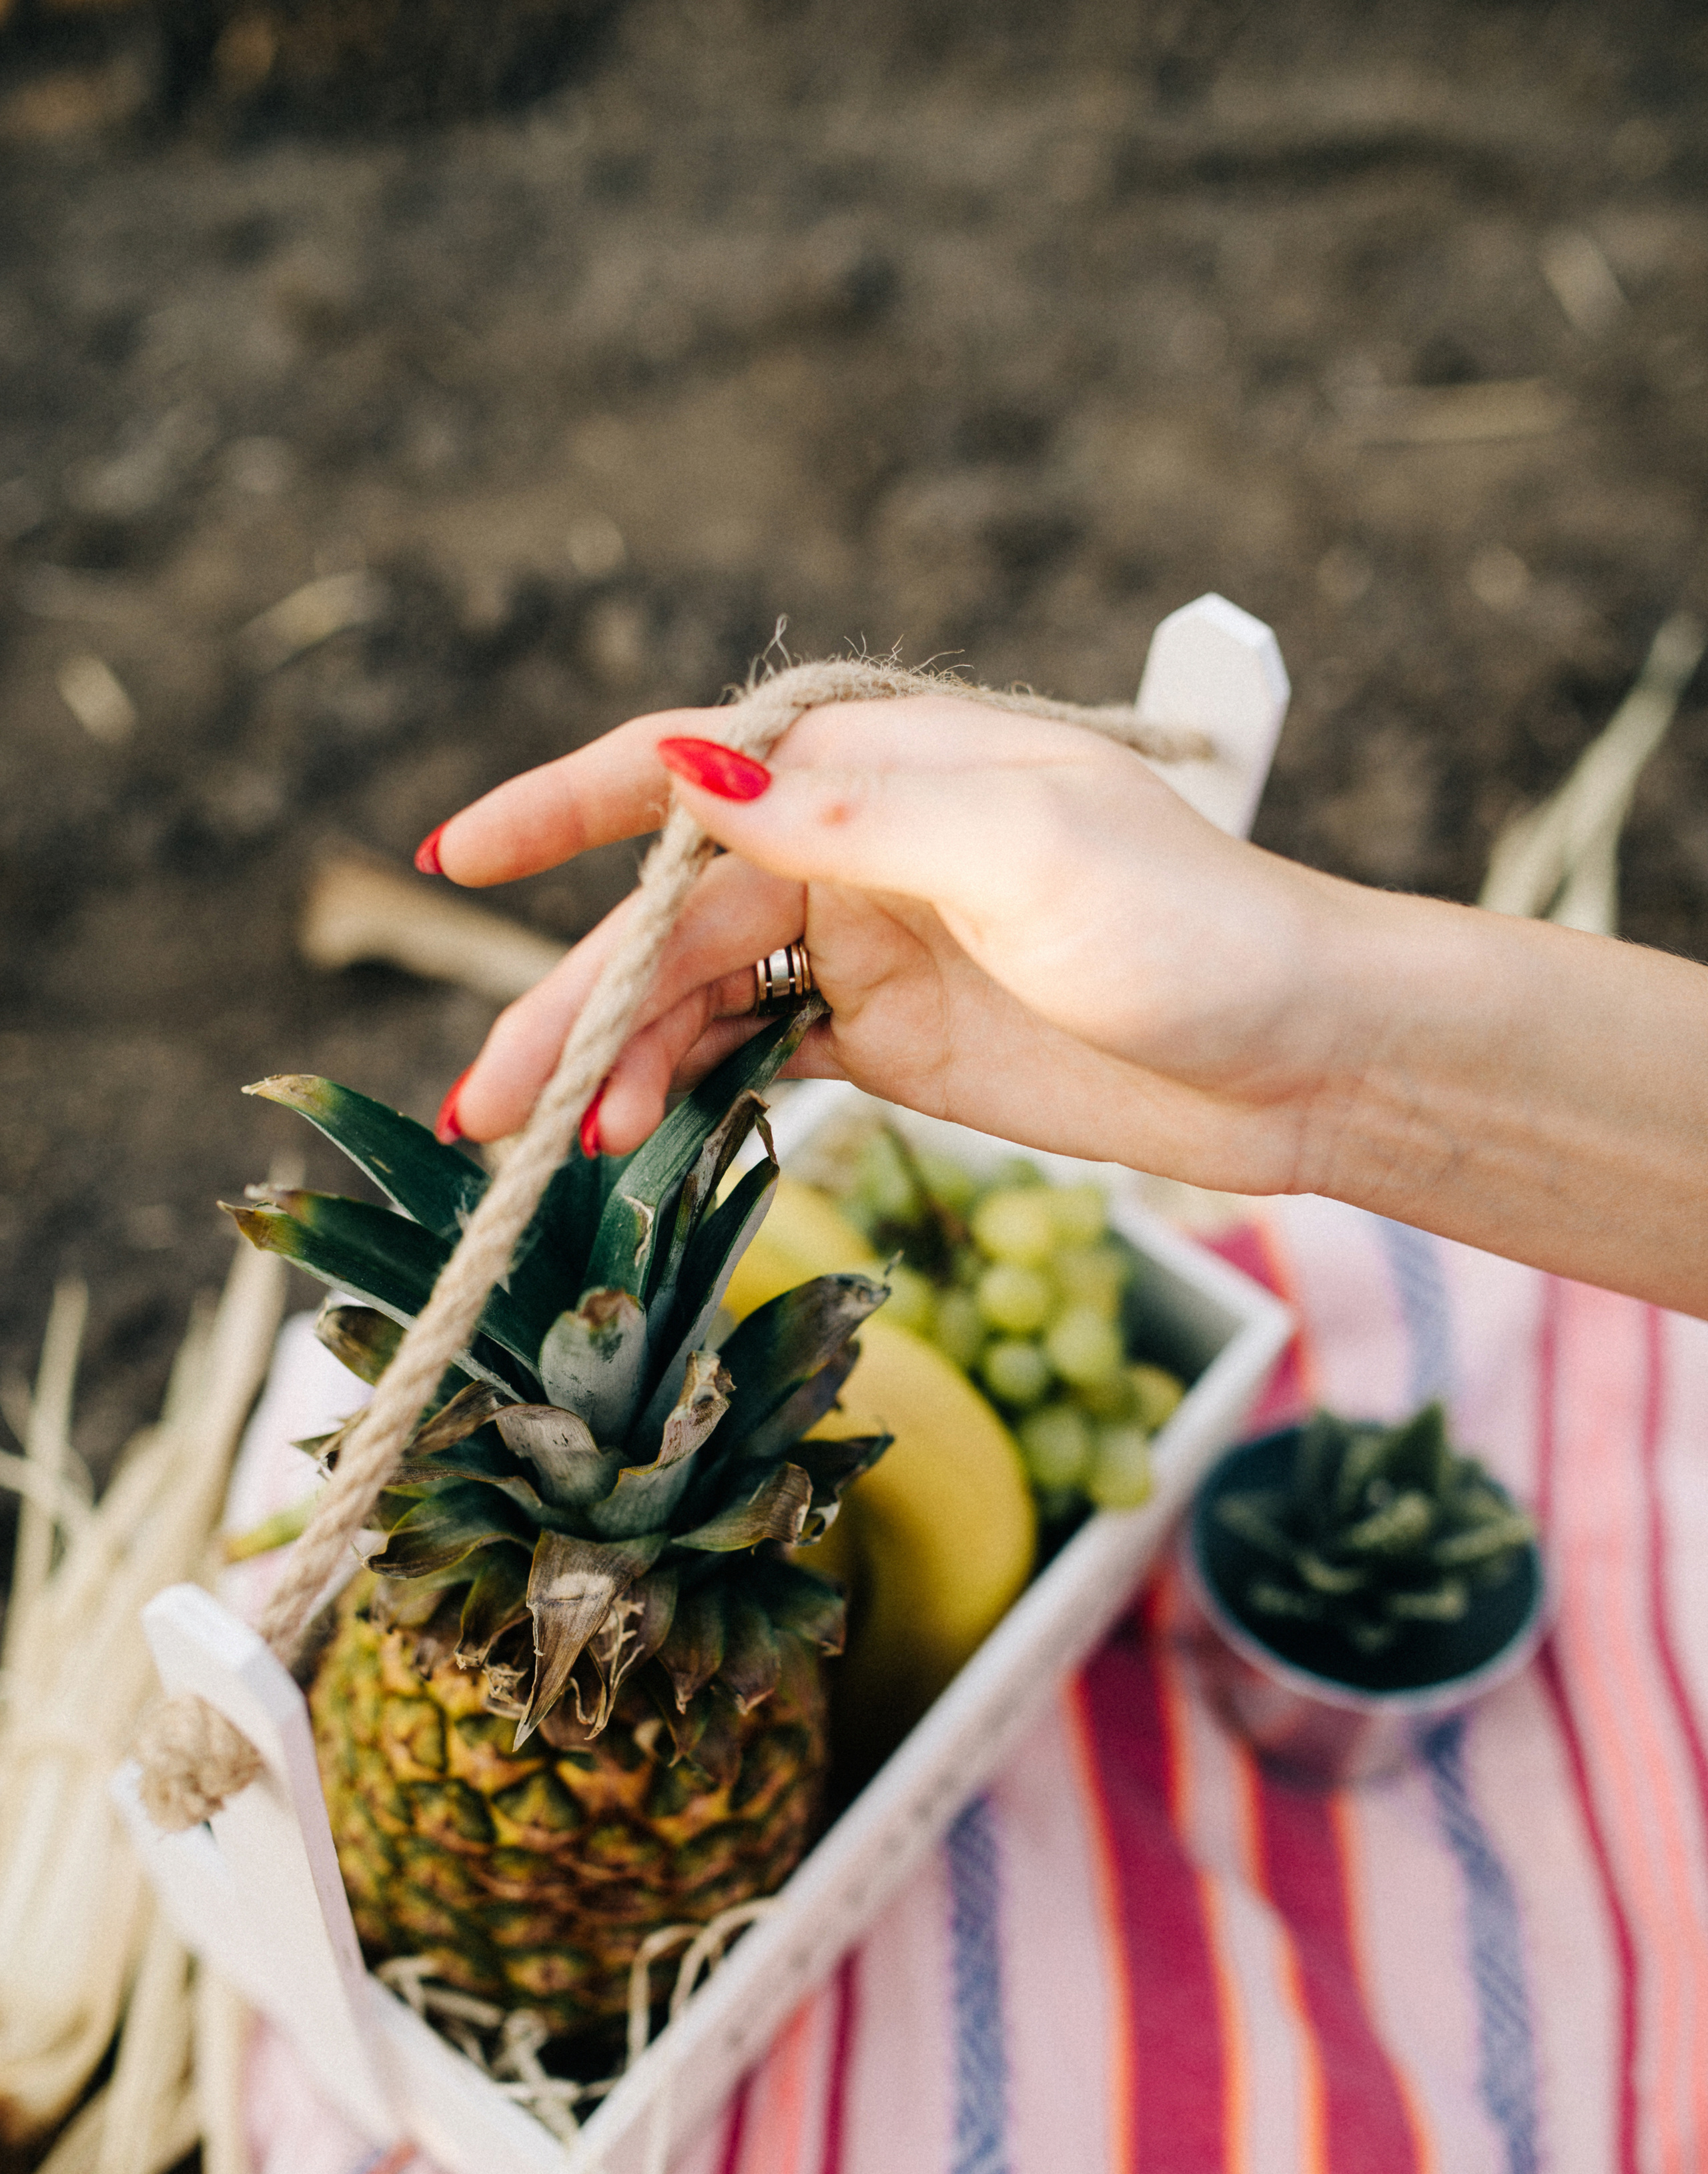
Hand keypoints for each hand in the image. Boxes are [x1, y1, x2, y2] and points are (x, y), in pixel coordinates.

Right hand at [428, 693, 1357, 1191]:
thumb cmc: (1190, 926)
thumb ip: (850, 818)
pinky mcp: (891, 1039)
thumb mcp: (1025, 849)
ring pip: (700, 998)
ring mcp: (868, 948)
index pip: (684, 769)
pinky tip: (638, 1142)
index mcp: (876, 769)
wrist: (1298, 1053)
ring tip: (559, 1150)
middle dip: (577, 1005)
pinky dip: (691, 1094)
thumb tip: (693, 769)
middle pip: (671, 917)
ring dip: (625, 1067)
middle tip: (490, 1105)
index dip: (561, 807)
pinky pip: (756, 1056)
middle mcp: (853, 848)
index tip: (458, 856)